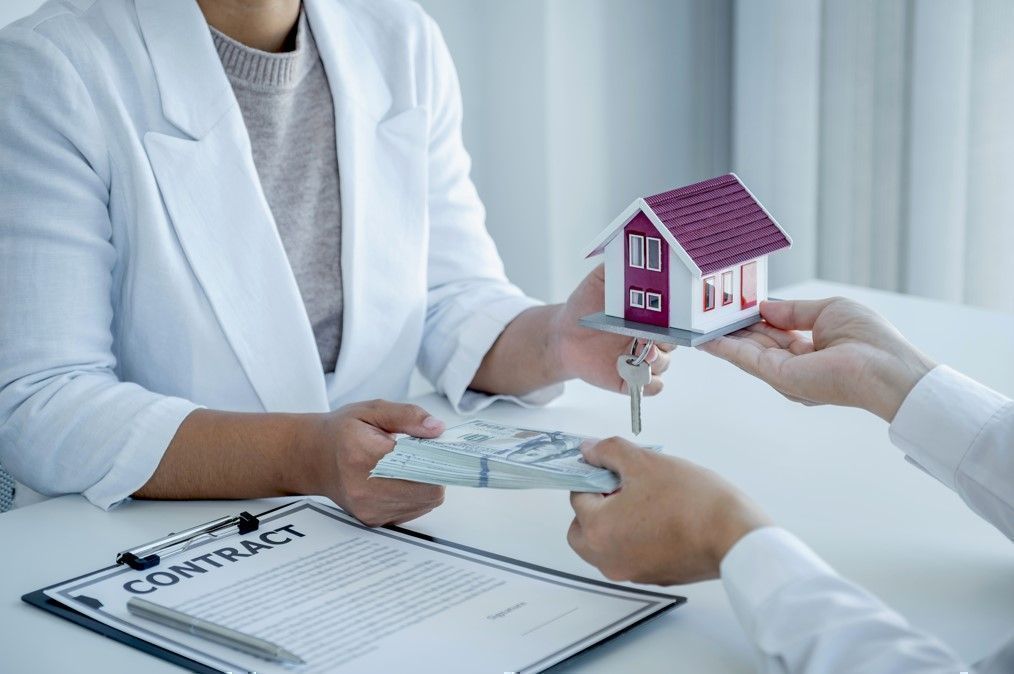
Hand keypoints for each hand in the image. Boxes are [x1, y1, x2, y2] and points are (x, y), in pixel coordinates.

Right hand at [307, 400, 446, 526]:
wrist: (311, 458)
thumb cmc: (342, 432)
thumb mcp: (373, 410)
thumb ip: (407, 416)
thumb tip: (437, 429)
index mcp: (364, 455)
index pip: (419, 469)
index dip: (438, 460)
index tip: (444, 449)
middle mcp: (364, 489)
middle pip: (429, 491)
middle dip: (435, 472)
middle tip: (427, 454)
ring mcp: (368, 509)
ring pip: (424, 503)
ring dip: (426, 485)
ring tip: (410, 465)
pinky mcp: (372, 520)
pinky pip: (412, 511)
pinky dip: (415, 495)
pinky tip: (401, 479)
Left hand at [552, 265, 671, 395]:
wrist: (563, 334)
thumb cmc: (585, 306)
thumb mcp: (601, 280)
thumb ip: (620, 267)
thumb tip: (634, 246)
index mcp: (651, 315)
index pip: (676, 318)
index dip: (679, 318)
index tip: (674, 315)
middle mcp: (651, 338)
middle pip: (675, 342)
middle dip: (667, 340)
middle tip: (652, 335)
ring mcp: (642, 361)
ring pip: (664, 365)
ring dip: (657, 361)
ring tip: (642, 355)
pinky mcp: (630, 380)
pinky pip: (651, 388)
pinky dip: (647, 384)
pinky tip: (635, 375)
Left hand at [567, 438, 769, 584]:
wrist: (735, 536)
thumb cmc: (692, 502)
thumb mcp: (644, 462)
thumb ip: (609, 452)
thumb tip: (590, 450)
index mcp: (598, 532)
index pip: (578, 497)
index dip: (594, 476)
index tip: (610, 467)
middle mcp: (609, 559)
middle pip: (583, 529)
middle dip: (596, 505)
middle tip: (622, 485)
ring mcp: (631, 572)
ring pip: (607, 544)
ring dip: (615, 521)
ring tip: (646, 499)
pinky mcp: (654, 576)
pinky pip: (631, 554)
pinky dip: (636, 537)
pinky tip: (661, 517)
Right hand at [699, 298, 935, 421]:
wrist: (885, 368)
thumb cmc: (869, 339)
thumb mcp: (826, 310)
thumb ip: (793, 311)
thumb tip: (764, 306)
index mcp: (812, 350)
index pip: (776, 333)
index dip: (756, 319)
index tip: (735, 307)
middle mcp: (797, 366)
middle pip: (758, 344)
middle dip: (734, 328)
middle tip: (709, 313)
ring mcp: (787, 375)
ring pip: (747, 352)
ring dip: (724, 337)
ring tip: (700, 322)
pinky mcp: (780, 378)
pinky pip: (747, 359)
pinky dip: (725, 348)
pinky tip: (707, 338)